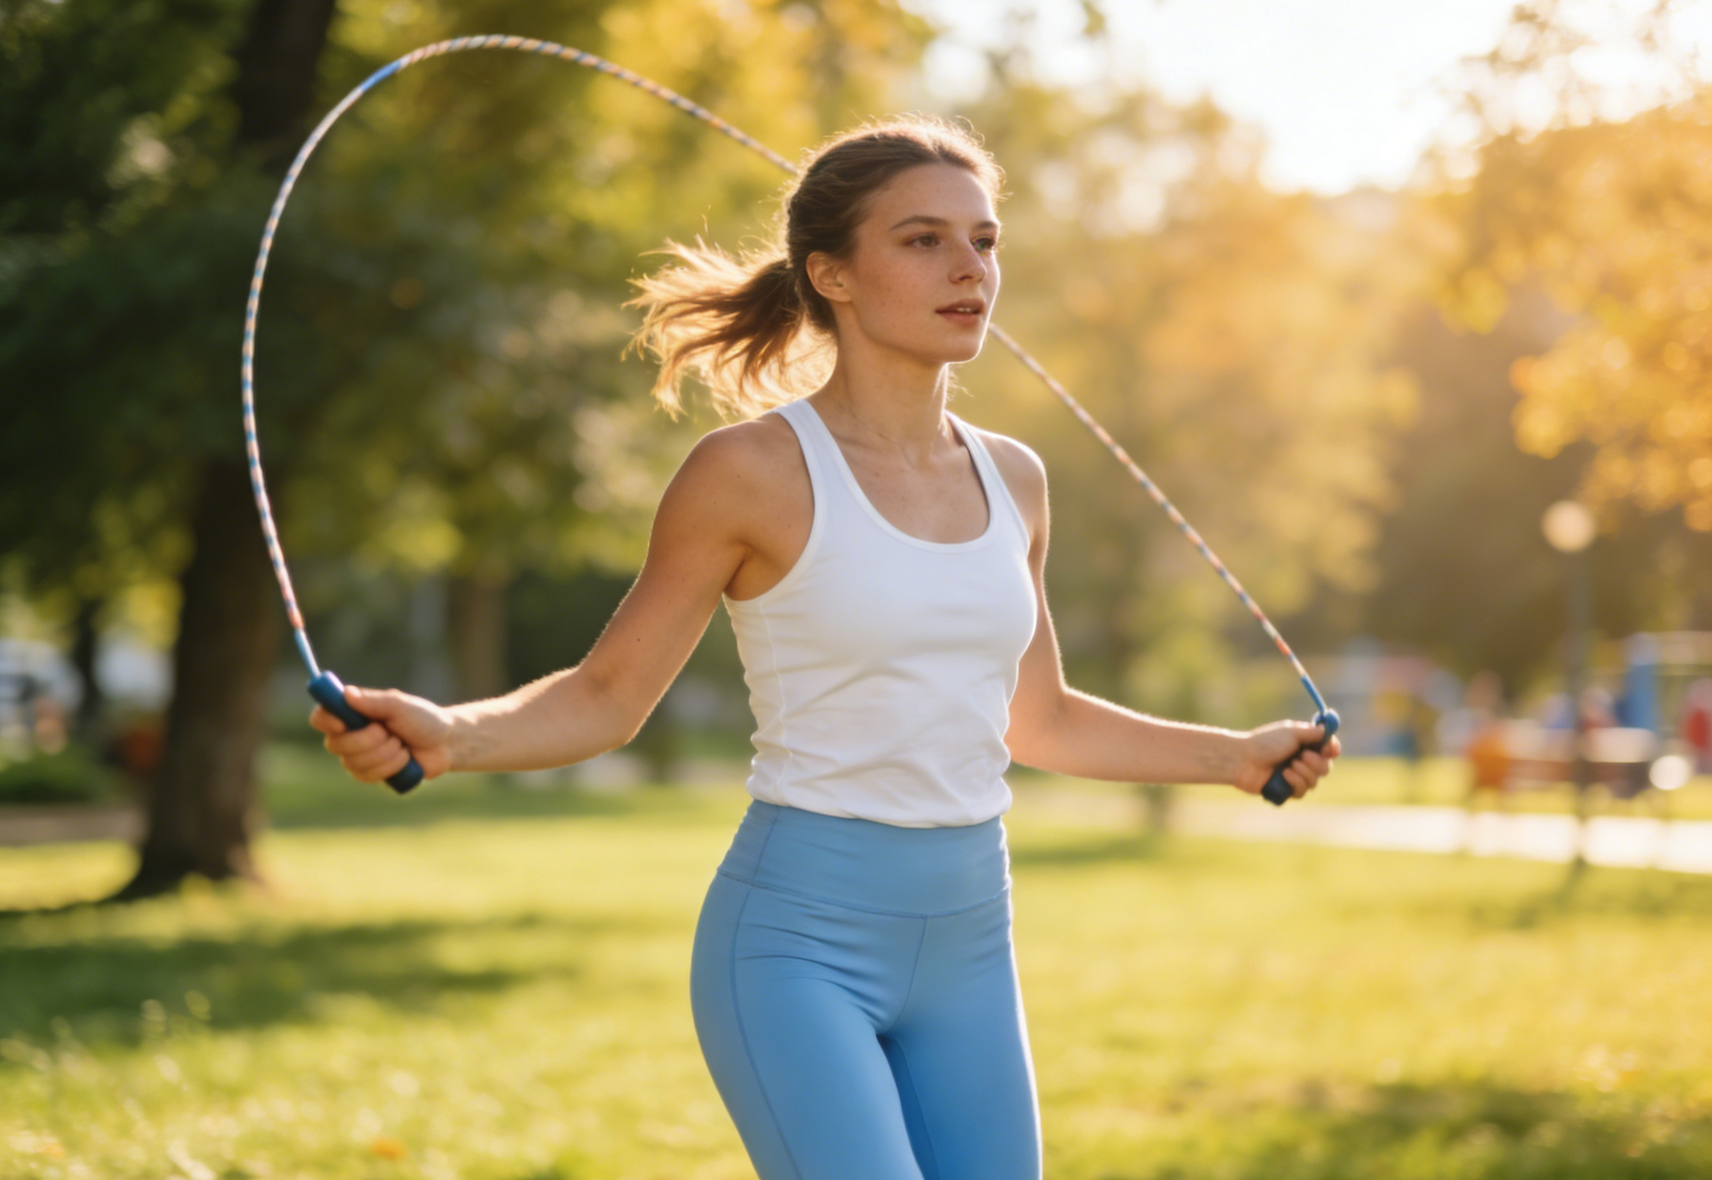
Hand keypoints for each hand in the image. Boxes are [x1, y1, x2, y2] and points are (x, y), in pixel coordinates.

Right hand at [308, 685, 454, 784]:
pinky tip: (403, 759)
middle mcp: (349, 734)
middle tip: (389, 732)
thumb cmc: (423, 719)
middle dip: (367, 740)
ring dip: (384, 753)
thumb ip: (374, 701)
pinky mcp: (369, 774)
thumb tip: (346, 694)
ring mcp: (357, 756)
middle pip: (335, 744)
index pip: (321, 717)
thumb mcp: (400, 705)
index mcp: (353, 713)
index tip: (341, 723)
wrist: (444, 744)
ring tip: (402, 745)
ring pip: (352, 763)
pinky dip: (389, 767)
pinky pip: (366, 776)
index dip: (325, 721)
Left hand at [1233, 720, 1341, 799]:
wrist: (1243, 760)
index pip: (1327, 749)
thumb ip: (1312, 733)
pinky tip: (1284, 775)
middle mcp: (1301, 760)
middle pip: (1325, 767)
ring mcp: (1294, 776)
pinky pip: (1302, 792)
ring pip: (1315, 781)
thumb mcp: (1291, 732)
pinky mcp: (1286, 790)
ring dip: (1304, 772)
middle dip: (1317, 763)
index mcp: (1303, 744)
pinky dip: (1296, 782)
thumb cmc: (1265, 743)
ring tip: (1288, 765)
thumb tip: (1328, 731)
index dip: (1332, 750)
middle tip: (1302, 756)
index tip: (1330, 750)